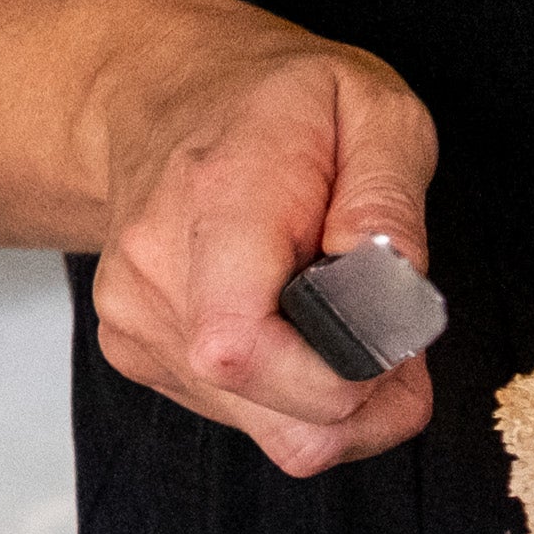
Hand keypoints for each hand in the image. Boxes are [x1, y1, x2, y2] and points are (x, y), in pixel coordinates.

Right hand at [82, 1, 442, 478]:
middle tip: (394, 326)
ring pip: (280, 437)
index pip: (244, 349)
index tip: (395, 327)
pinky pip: (252, 423)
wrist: (162, 96)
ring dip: (342, 399)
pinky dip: (298, 395)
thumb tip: (390, 283)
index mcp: (217, 204)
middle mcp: (157, 274)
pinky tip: (296, 326)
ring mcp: (138, 322)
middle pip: (287, 419)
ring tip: (344, 315)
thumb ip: (388, 199)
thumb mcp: (372, 110)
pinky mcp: (140, 355)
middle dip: (374, 397)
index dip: (350, 374)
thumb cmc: (277, 106)